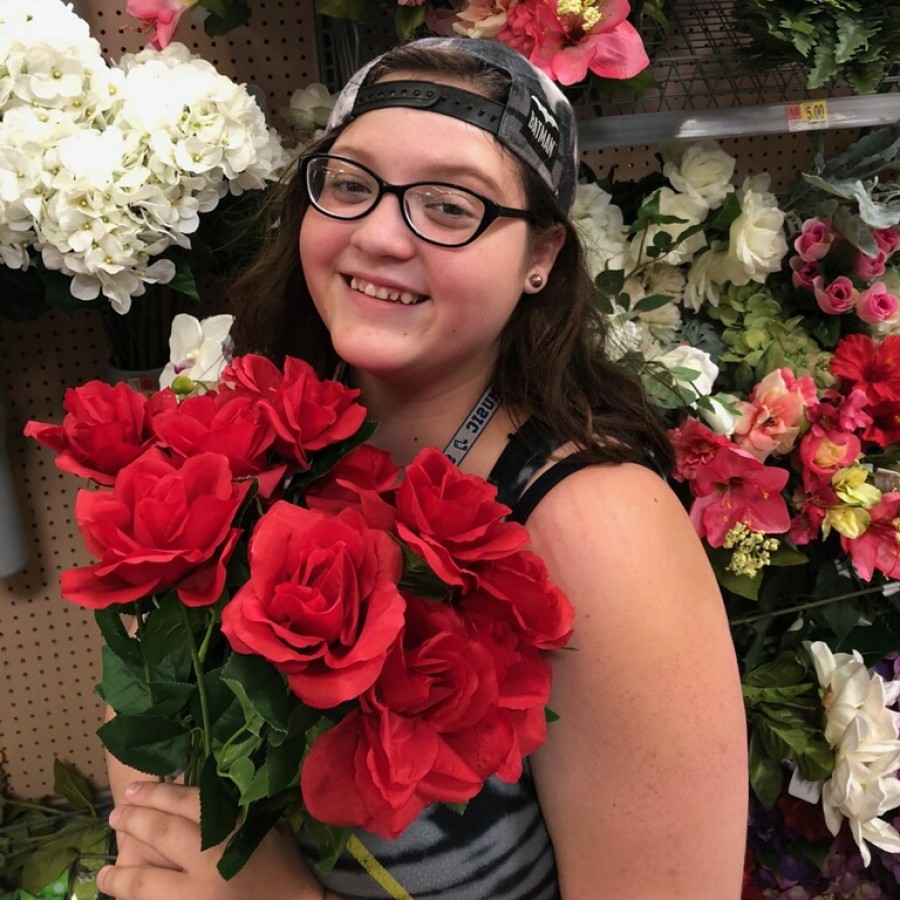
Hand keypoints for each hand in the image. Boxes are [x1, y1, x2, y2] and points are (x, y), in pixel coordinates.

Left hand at [97, 782, 321, 899]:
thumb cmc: (281, 867)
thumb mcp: (262, 827)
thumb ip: (229, 812)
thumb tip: (183, 793)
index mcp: (231, 830)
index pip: (184, 802)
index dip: (154, 793)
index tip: (132, 790)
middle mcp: (209, 862)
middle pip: (159, 834)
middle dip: (132, 822)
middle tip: (115, 816)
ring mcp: (196, 896)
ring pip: (143, 883)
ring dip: (118, 875)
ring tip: (104, 872)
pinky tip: (123, 897)